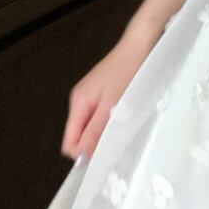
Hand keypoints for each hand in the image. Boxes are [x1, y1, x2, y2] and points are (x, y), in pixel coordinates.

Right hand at [61, 29, 154, 160]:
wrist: (139, 47)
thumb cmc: (128, 73)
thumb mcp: (113, 105)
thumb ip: (96, 130)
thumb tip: (81, 155)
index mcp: (78, 104)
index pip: (69, 141)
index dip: (82, 155)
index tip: (102, 161)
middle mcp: (79, 102)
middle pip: (78, 136)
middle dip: (93, 146)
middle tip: (117, 149)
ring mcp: (90, 98)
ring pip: (90, 128)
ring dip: (103, 136)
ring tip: (122, 135)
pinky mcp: (101, 96)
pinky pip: (99, 119)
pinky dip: (108, 125)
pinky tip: (123, 124)